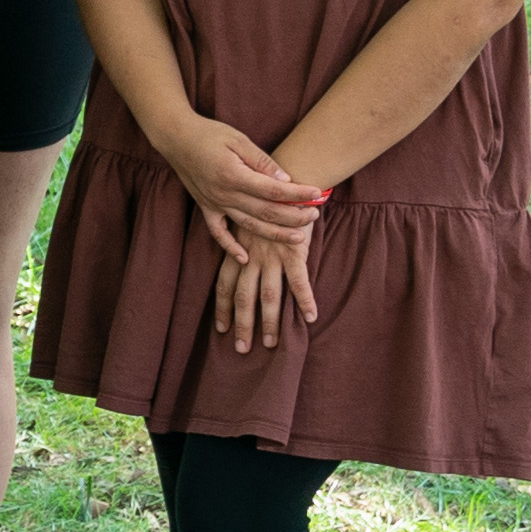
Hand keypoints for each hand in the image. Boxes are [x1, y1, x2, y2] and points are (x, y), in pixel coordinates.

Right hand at [155, 110, 326, 245]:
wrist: (175, 137)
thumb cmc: (209, 134)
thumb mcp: (239, 140)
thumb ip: (262, 161)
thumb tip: (286, 180)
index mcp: (234, 175)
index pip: (274, 190)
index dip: (298, 194)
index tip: (318, 193)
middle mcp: (225, 194)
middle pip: (266, 212)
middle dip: (294, 216)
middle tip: (315, 215)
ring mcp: (214, 203)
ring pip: (249, 226)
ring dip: (275, 235)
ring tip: (299, 238)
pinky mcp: (205, 207)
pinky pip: (218, 232)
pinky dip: (230, 247)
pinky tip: (244, 257)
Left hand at [209, 211, 325, 354]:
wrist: (284, 182)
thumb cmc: (264, 204)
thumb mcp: (243, 224)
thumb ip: (240, 247)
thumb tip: (240, 268)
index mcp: (237, 251)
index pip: (224, 286)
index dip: (223, 309)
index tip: (220, 329)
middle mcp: (252, 256)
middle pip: (244, 297)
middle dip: (242, 325)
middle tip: (242, 349)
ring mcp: (272, 255)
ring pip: (269, 295)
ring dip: (271, 321)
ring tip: (272, 344)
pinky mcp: (294, 252)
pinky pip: (300, 281)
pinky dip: (305, 300)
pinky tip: (309, 318)